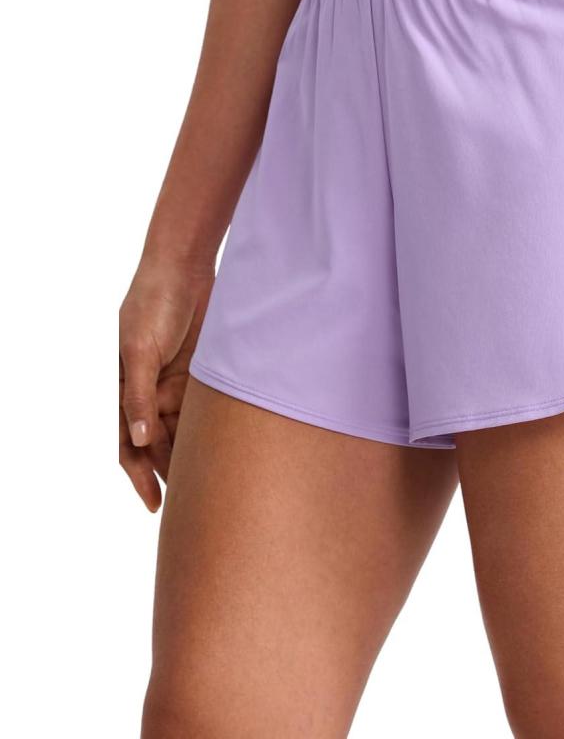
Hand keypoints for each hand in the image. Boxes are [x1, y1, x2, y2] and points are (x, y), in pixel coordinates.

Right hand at [118, 256, 213, 510]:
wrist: (185, 267)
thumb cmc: (153, 302)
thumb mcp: (141, 350)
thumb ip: (137, 394)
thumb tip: (135, 439)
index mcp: (125, 388)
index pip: (129, 443)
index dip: (140, 475)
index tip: (155, 503)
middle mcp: (150, 390)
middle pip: (160, 442)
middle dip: (171, 470)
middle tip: (194, 501)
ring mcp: (177, 382)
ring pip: (185, 428)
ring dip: (195, 451)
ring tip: (215, 481)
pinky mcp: (201, 371)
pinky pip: (205, 406)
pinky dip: (212, 427)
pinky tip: (228, 446)